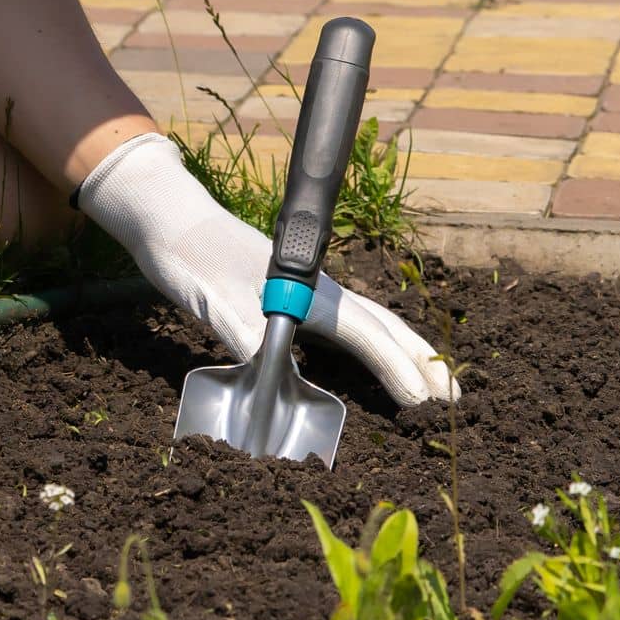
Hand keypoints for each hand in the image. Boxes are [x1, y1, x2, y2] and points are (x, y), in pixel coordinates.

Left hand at [78, 132, 454, 405]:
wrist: (165, 216)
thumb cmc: (189, 255)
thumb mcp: (211, 299)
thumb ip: (245, 339)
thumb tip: (272, 390)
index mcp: (303, 288)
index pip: (363, 331)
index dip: (396, 368)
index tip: (425, 403)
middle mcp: (312, 286)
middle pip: (379, 323)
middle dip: (418, 358)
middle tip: (455, 395)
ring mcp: (301, 286)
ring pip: (365, 319)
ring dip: (400, 348)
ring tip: (431, 378)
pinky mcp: (285, 291)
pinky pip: (342, 320)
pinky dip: (369, 340)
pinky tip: (368, 357)